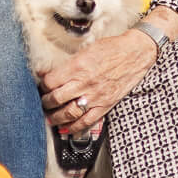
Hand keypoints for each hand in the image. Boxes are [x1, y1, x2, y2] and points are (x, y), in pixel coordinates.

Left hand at [39, 31, 155, 138]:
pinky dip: (75, 127)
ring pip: (69, 113)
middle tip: (43, 102)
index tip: (41, 87)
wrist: (135, 53)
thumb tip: (47, 72)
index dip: (42, 86)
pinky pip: (87, 121)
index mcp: (78, 66)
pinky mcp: (105, 105)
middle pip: (56, 99)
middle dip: (45, 103)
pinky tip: (67, 128)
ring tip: (50, 117)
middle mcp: (85, 83)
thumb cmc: (112, 48)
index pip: (51, 82)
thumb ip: (67, 63)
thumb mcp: (86, 49)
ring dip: (56, 117)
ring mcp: (95, 96)